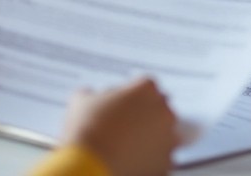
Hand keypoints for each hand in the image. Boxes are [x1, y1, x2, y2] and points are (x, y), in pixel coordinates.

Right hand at [61, 77, 178, 175]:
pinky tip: (132, 161)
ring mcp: (168, 139)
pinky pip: (160, 159)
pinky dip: (149, 160)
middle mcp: (163, 111)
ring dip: (151, 138)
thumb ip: (93, 94)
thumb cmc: (86, 128)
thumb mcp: (82, 100)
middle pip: (159, 109)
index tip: (122, 104)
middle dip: (145, 115)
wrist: (89, 165)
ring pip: (163, 135)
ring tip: (128, 147)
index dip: (132, 95)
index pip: (146, 86)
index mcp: (146, 89)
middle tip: (124, 125)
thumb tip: (93, 97)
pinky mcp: (166, 163)